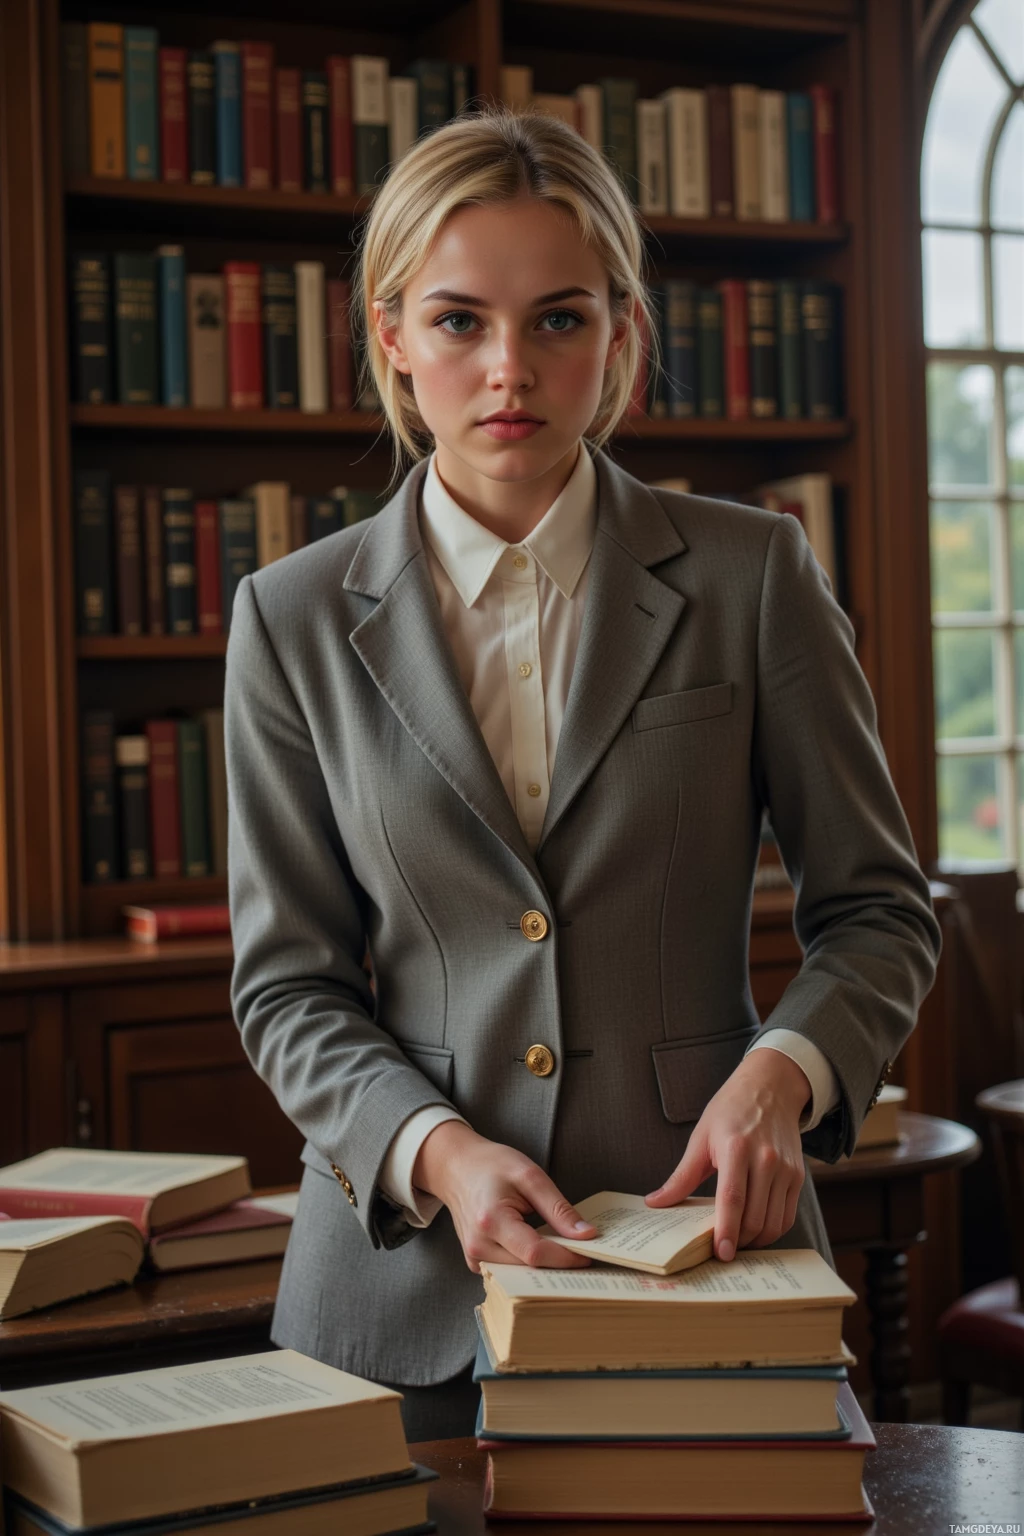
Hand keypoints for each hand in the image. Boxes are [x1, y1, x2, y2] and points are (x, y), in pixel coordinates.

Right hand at [412, 1120, 597, 1273]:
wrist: (456, 1167)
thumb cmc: (491, 1165)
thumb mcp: (530, 1176)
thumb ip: (558, 1208)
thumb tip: (586, 1234)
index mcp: (491, 1220)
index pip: (536, 1252)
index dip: (567, 1257)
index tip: (591, 1252)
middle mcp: (478, 1246)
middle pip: (529, 1268)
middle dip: (560, 1263)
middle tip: (587, 1253)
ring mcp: (474, 1258)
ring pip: (521, 1274)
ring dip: (547, 1266)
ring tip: (569, 1251)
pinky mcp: (476, 1262)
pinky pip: (510, 1271)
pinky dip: (530, 1264)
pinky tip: (546, 1251)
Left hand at [644, 1048, 809, 1262]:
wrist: (770, 1088)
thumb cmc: (730, 1110)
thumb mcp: (701, 1137)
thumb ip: (682, 1176)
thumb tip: (655, 1203)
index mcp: (736, 1148)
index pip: (732, 1198)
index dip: (726, 1229)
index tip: (720, 1252)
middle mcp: (765, 1159)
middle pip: (754, 1216)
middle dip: (738, 1241)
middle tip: (721, 1249)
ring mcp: (785, 1169)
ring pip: (773, 1222)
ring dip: (754, 1240)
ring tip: (736, 1242)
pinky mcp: (798, 1176)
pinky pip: (787, 1216)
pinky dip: (772, 1231)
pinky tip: (755, 1231)